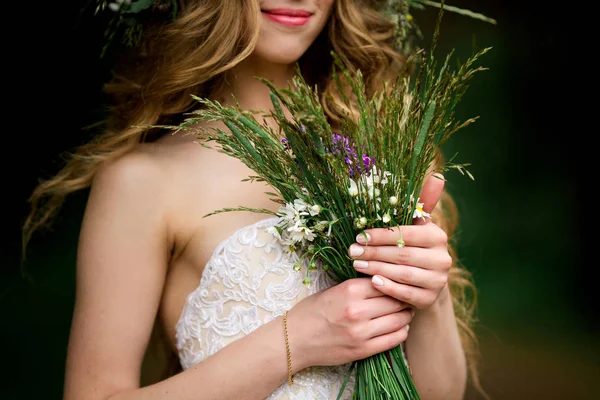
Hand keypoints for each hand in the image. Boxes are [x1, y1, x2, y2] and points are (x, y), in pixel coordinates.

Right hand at [286, 278, 413, 369]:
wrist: (295, 339)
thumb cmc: (312, 312)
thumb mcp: (333, 290)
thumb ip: (358, 287)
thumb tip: (385, 283)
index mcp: (349, 290)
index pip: (385, 281)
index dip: (394, 282)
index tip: (399, 283)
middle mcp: (357, 310)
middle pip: (396, 300)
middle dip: (404, 298)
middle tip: (407, 297)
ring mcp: (361, 332)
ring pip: (399, 320)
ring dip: (406, 315)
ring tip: (405, 312)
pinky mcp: (363, 350)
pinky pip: (393, 339)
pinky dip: (401, 332)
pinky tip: (400, 328)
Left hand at [347, 174, 450, 309]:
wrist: (422, 282)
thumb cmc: (412, 246)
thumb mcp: (415, 225)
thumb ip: (421, 202)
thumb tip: (437, 176)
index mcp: (437, 236)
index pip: (405, 234)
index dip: (380, 235)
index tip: (358, 235)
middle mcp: (443, 259)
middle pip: (402, 254)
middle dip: (373, 252)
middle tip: (351, 251)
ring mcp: (438, 281)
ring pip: (402, 273)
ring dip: (376, 268)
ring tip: (356, 265)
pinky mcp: (430, 299)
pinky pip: (405, 294)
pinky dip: (387, 287)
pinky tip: (372, 281)